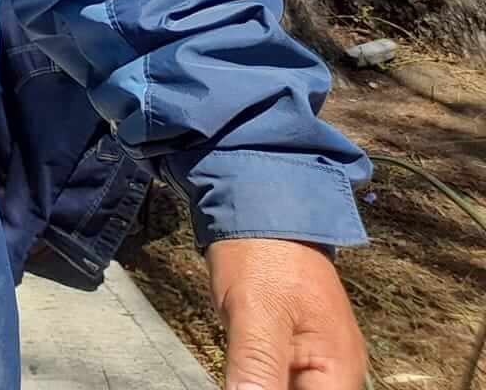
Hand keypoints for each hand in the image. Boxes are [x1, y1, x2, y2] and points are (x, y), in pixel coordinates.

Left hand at [209, 239, 365, 388]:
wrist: (260, 208)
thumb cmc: (263, 252)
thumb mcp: (255, 313)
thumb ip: (258, 365)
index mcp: (338, 368)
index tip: (249, 385)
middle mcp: (336, 369)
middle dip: (266, 389)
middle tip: (241, 373)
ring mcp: (317, 359)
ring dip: (261, 385)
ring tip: (241, 366)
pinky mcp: (294, 348)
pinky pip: (280, 379)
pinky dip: (259, 380)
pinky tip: (241, 370)